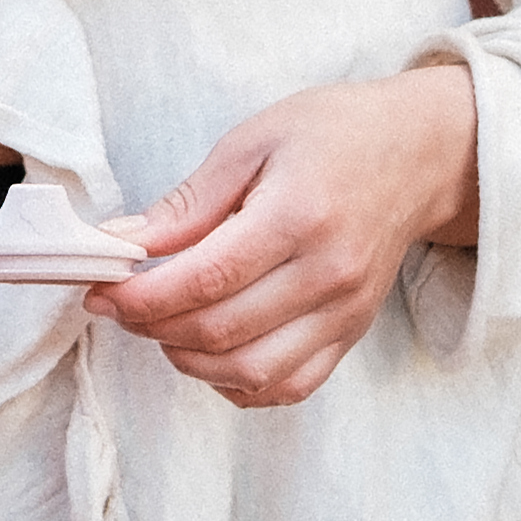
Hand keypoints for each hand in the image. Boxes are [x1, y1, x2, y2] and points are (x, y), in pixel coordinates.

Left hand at [96, 67, 481, 410]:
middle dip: (153, 327)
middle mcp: (329, 273)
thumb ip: (190, 202)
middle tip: (120, 305)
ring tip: (162, 326)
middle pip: (222, 330)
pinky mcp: (352, 333)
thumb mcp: (254, 141)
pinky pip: (289, 386)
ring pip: (251, 371)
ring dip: (189, 360)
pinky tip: (210, 352)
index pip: (207, 278)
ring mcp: (346, 311)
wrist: (419, 154)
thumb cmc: (335, 134)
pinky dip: (238, 383)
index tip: (100, 291)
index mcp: (300, 215)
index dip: (142, 296)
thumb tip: (123, 243)